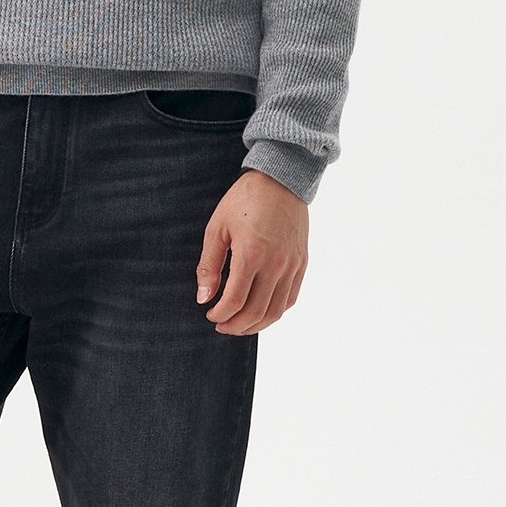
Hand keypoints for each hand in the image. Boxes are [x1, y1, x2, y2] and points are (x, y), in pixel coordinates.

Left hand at [197, 170, 308, 335]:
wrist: (280, 180)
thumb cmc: (244, 201)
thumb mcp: (217, 229)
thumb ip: (209, 266)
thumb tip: (204, 297)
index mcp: (251, 255)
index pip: (234, 301)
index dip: (220, 314)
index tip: (209, 314)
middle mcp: (275, 264)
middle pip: (256, 312)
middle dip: (235, 325)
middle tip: (221, 325)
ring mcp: (292, 265)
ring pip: (276, 311)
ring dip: (256, 325)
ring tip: (239, 325)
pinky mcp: (302, 263)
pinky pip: (290, 298)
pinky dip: (275, 312)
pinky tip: (261, 311)